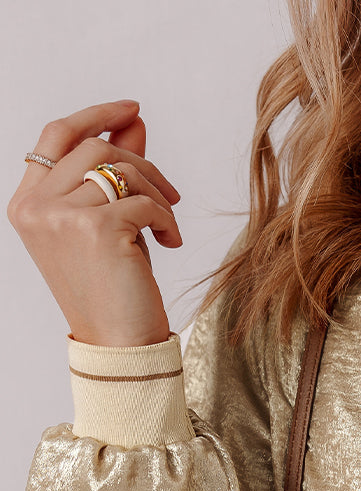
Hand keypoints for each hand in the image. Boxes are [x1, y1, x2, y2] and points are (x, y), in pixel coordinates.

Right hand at [7, 100, 182, 346]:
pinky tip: (171, 242)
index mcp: (27, 204)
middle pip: (93, 146)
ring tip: (168, 225)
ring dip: (156, 195)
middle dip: (141, 163)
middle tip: (170, 193)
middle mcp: (35, 207)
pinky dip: (166, 218)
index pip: (55, 136)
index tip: (132, 110)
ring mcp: (61, 216)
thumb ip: (112, 171)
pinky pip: (142, 201)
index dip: (95, 115)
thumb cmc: (113, 291)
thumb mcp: (108, 223)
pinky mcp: (95, 228)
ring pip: (121, 171)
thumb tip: (132, 120)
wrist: (119, 346)